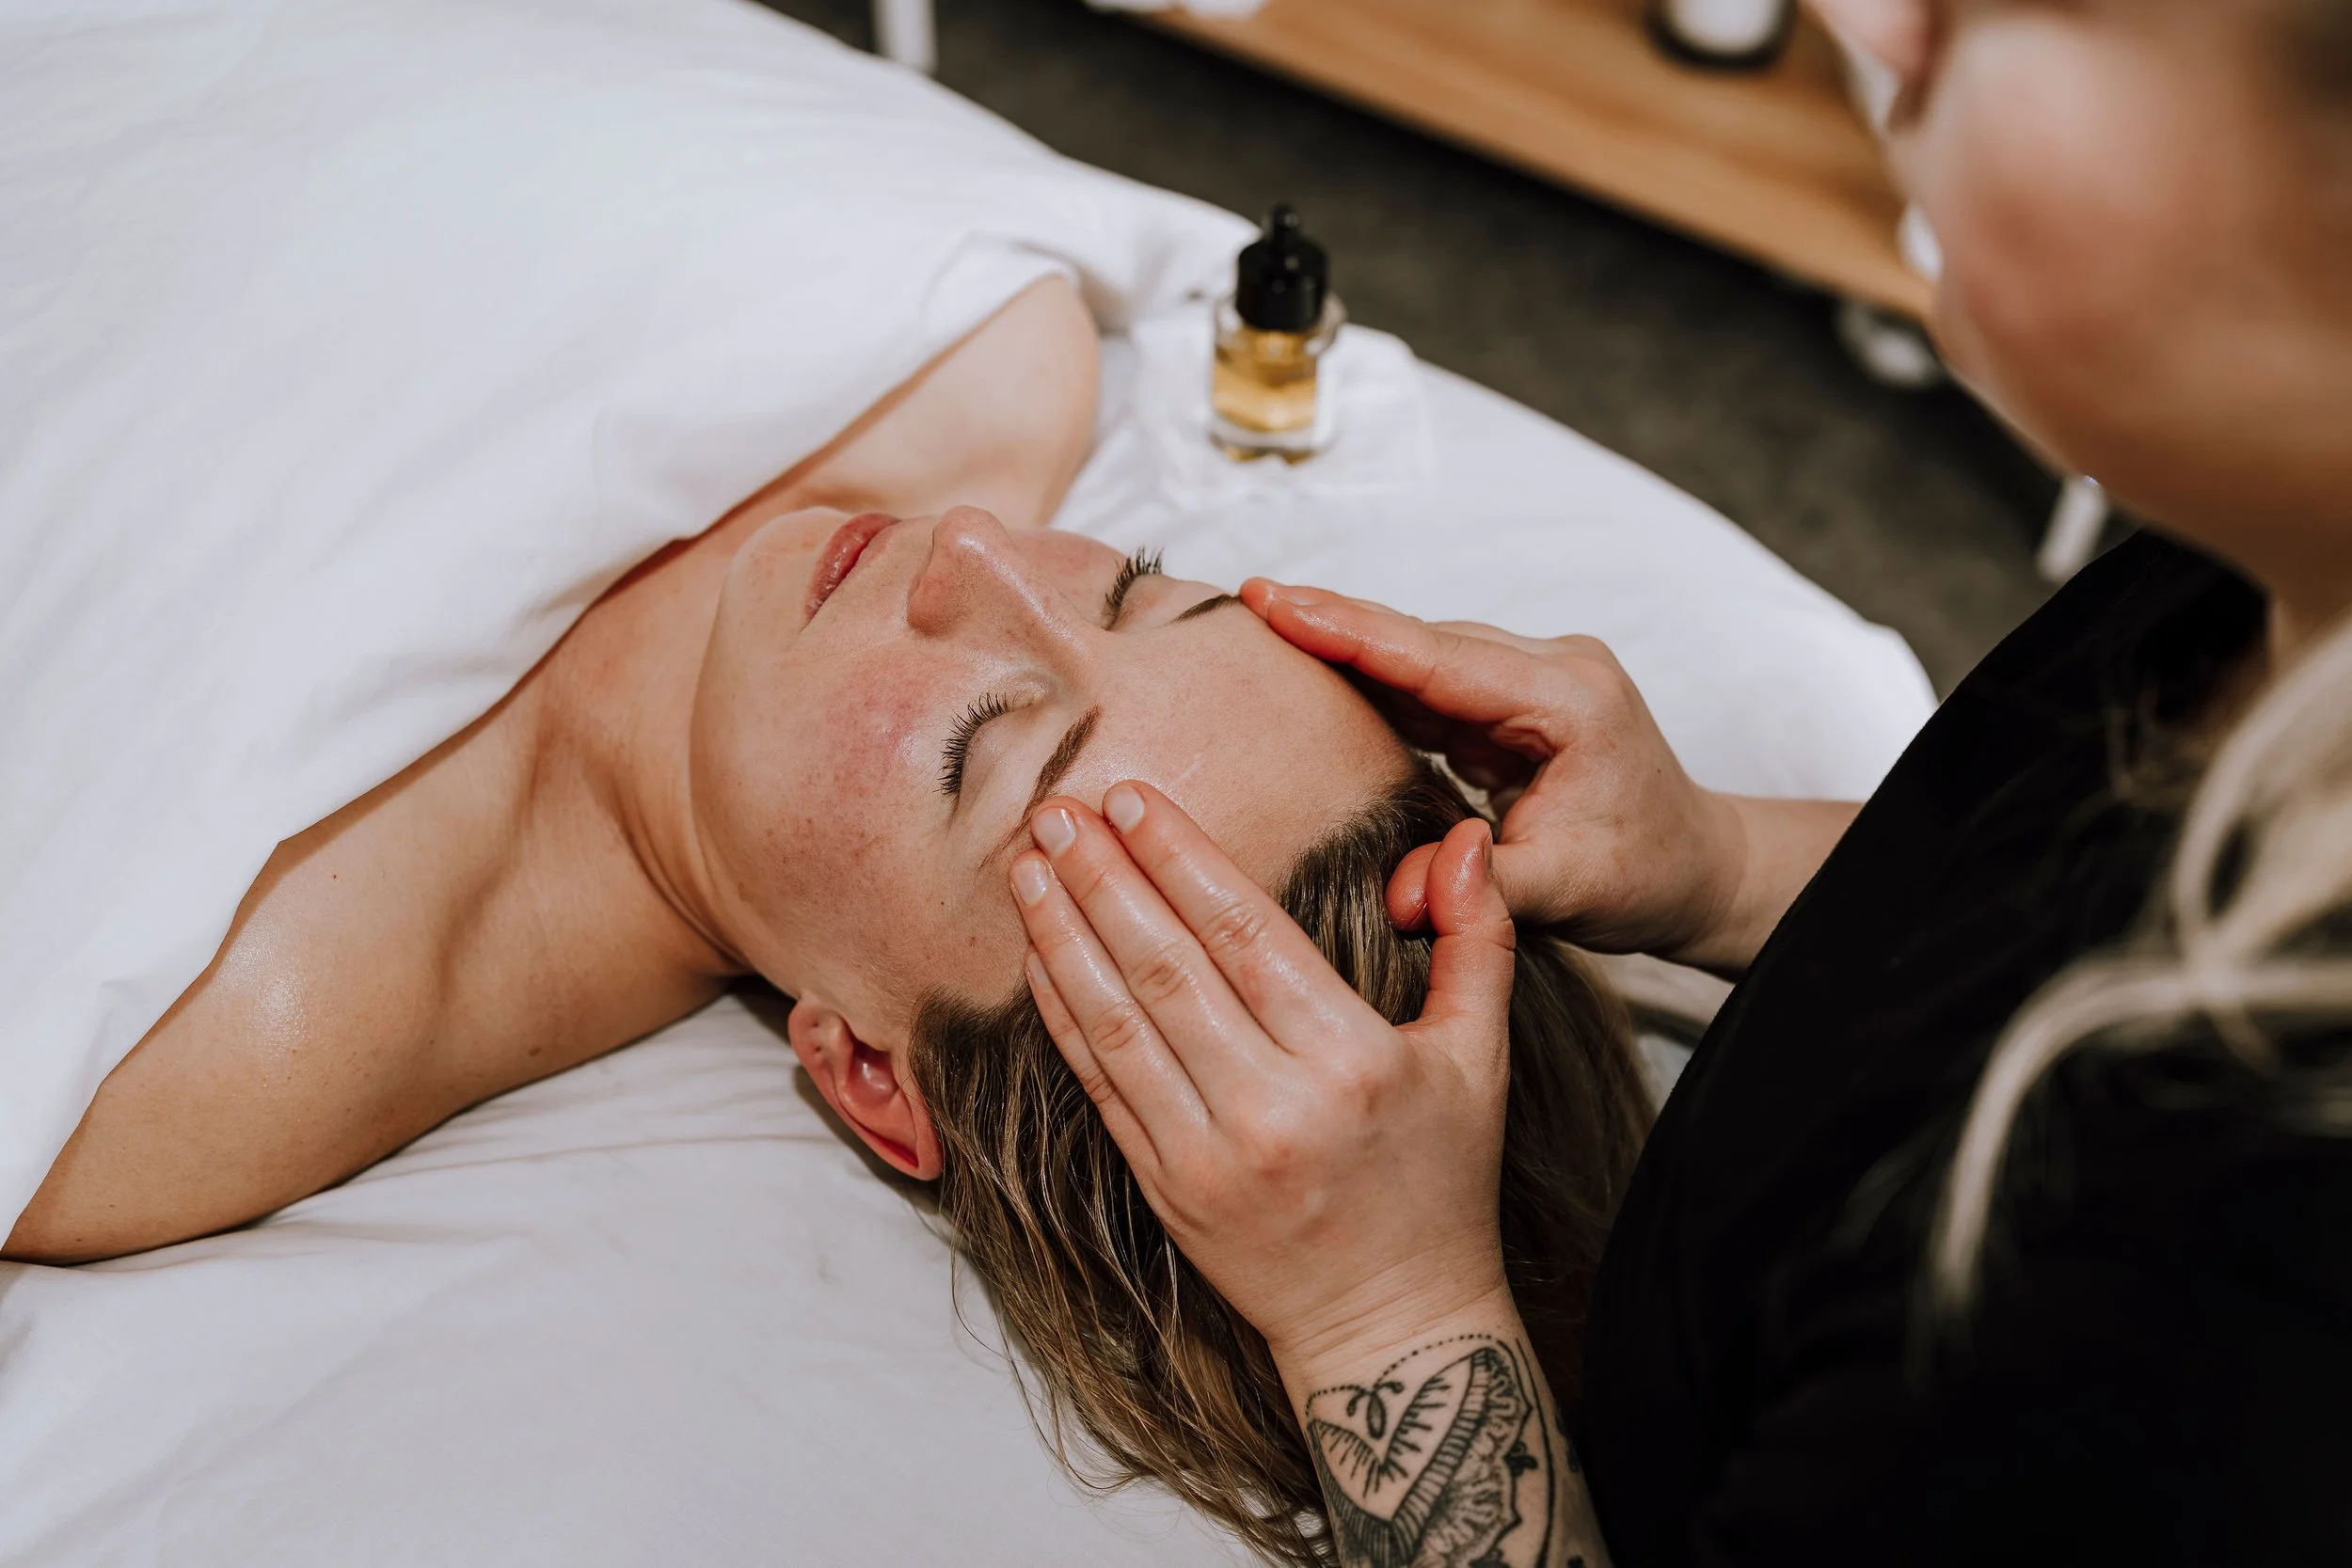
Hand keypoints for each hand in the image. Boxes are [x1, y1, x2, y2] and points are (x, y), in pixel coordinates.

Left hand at [1009, 783, 1514, 1370]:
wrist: (1391, 1325)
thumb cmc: (1437, 1183)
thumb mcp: (1481, 1061)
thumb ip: (1477, 943)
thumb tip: (1470, 844)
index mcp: (1349, 1060)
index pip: (1245, 933)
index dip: (1180, 857)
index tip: (1131, 799)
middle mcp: (1271, 1105)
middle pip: (1166, 967)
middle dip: (1103, 879)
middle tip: (1056, 810)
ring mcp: (1207, 1153)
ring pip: (1117, 1023)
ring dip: (1063, 936)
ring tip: (1027, 867)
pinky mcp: (1165, 1186)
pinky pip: (1099, 1085)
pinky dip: (1062, 1015)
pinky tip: (1038, 958)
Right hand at [1243, 580, 1753, 965]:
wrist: (1698, 868)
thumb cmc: (1645, 876)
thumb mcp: (1568, 892)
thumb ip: (1480, 888)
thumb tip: (1394, 896)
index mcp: (1567, 699)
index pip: (1436, 657)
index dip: (1349, 630)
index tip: (1273, 600)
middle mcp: (1548, 669)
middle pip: (1419, 640)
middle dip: (1331, 624)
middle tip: (1241, 603)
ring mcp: (1529, 679)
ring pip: (1418, 654)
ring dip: (1344, 646)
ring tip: (1257, 627)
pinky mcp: (1508, 700)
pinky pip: (1426, 681)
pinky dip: (1371, 677)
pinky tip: (1310, 669)